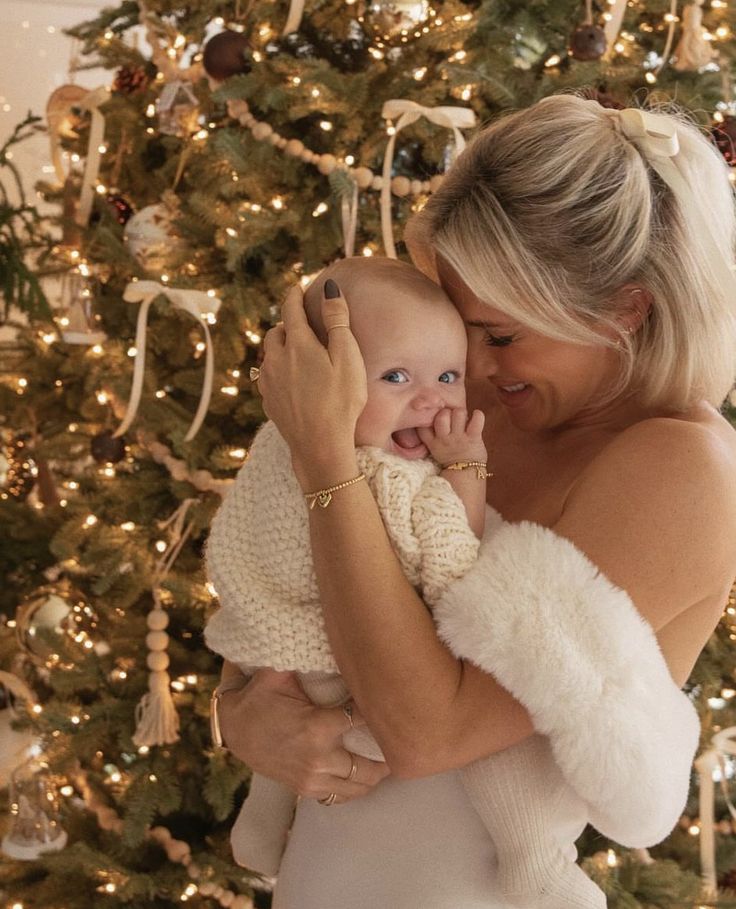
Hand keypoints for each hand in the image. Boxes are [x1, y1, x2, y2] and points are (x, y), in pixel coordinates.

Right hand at [218, 668, 389, 803]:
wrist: (233, 728)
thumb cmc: (260, 695)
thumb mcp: (280, 672)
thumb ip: (309, 661)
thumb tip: (337, 637)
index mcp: (317, 727)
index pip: (363, 721)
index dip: (381, 712)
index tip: (395, 702)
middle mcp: (319, 759)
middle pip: (371, 765)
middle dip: (388, 753)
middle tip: (402, 738)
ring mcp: (312, 779)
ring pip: (359, 786)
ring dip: (376, 774)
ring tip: (389, 758)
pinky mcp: (305, 790)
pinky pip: (340, 797)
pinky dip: (355, 788)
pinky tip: (365, 774)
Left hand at [258, 283, 367, 487]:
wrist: (320, 445)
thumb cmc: (340, 400)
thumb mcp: (347, 356)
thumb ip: (337, 320)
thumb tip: (329, 288)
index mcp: (296, 344)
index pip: (290, 309)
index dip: (295, 295)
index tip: (298, 287)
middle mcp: (276, 360)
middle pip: (276, 332)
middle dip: (288, 325)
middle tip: (301, 325)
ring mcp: (269, 383)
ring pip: (269, 356)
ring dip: (281, 349)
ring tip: (297, 353)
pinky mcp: (269, 403)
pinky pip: (270, 378)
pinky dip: (279, 371)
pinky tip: (292, 381)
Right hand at [417, 407, 486, 465]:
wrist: (466, 474)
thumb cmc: (451, 459)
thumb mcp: (435, 450)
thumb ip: (433, 435)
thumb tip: (436, 413)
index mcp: (433, 443)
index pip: (423, 425)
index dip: (428, 417)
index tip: (434, 418)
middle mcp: (444, 439)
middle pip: (441, 415)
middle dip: (447, 412)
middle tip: (452, 418)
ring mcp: (459, 438)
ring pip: (458, 413)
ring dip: (462, 413)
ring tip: (464, 419)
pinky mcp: (474, 438)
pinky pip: (477, 419)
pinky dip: (478, 415)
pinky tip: (476, 417)